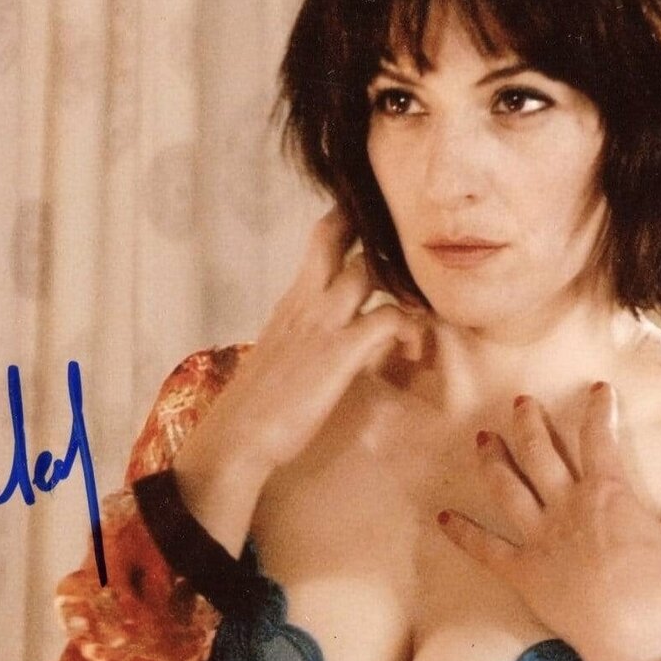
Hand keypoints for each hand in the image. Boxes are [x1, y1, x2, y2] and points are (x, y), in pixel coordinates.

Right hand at [172, 207, 426, 555]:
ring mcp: (321, 322)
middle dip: (377, 231)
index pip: (322, 238)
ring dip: (404, 283)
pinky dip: (410, 329)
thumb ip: (306, 334)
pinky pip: (389, 318)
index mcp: (293, 300)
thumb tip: (328, 338)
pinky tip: (414, 353)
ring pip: (369, 269)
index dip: (353, 223)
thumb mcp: (281, 353)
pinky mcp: (338, 351)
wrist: (237, 437)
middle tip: (413, 256)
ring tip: (423, 309)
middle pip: (337, 232)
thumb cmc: (259, 405)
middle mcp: (305, 300)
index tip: (385, 232)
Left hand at [434, 382, 660, 660]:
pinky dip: (462, 533)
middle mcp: (566, 505)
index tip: (596, 390)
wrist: (630, 639)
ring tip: (480, 439)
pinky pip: (485, 549)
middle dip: (529, 424)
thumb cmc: (660, 590)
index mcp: (607, 493)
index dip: (598, 411)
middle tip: (519, 402)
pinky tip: (441, 517)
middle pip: (541, 454)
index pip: (600, 439)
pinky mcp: (521, 571)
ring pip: (508, 488)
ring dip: (493, 462)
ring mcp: (539, 537)